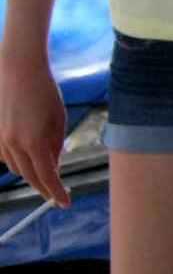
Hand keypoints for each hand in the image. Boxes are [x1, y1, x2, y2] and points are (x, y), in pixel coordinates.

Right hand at [0, 51, 70, 205]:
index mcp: (34, 140)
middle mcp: (14, 144)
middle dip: (43, 187)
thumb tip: (53, 164)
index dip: (55, 192)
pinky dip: (17, 160)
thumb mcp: (59, 118)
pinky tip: (28, 155)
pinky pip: (5, 156)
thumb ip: (55, 143)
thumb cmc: (45, 91)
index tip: (65, 203)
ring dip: (30, 173)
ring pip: (15, 167)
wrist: (18, 70)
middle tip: (56, 194)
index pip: (46, 176)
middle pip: (29, 176)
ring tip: (46, 174)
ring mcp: (0, 140)